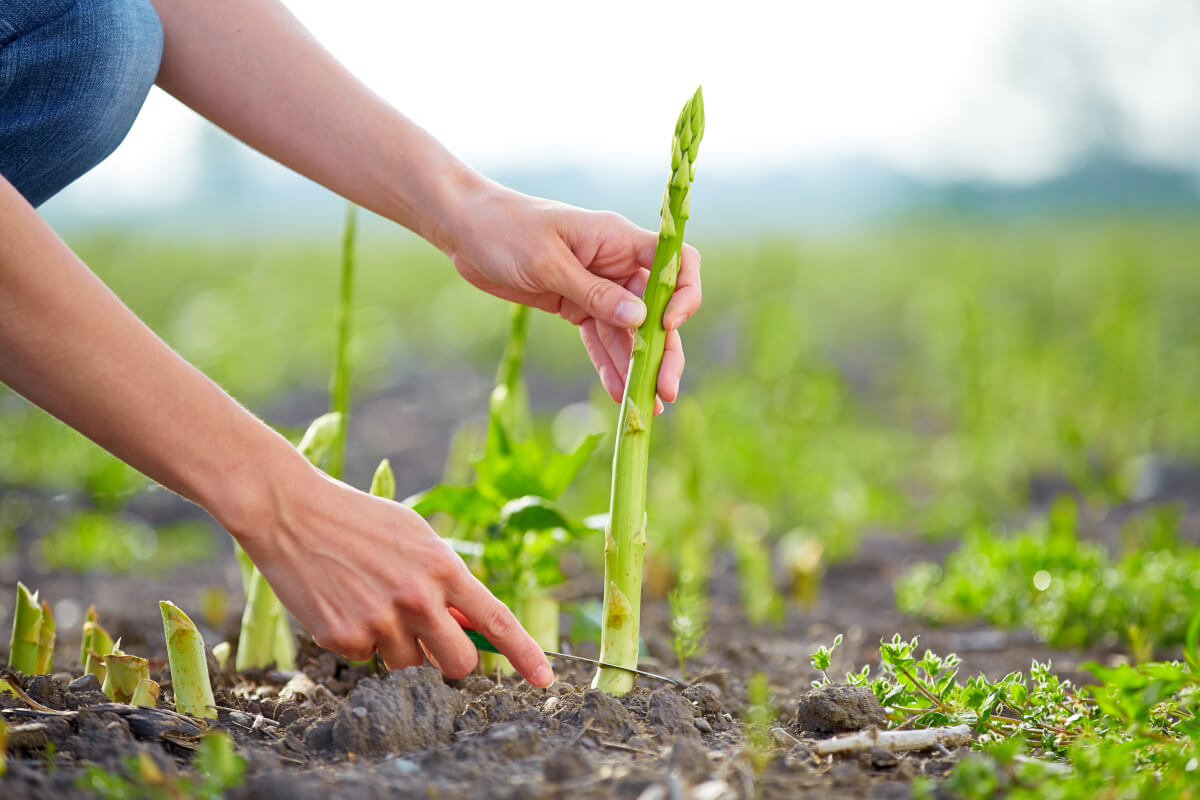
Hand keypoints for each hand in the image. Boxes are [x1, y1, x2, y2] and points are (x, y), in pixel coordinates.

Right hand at [235, 457, 554, 686]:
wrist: (292, 512)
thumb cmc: (360, 521)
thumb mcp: (415, 537)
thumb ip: (445, 580)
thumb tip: (469, 624)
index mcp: (442, 567)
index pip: (495, 620)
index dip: (523, 654)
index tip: (545, 678)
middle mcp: (416, 598)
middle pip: (457, 663)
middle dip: (452, 662)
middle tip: (435, 645)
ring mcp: (379, 621)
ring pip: (409, 665)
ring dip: (399, 646)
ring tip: (371, 602)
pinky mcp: (344, 638)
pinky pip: (368, 659)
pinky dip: (361, 641)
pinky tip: (343, 604)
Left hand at [444, 183, 701, 413]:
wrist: (465, 229)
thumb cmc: (506, 230)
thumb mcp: (548, 262)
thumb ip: (594, 293)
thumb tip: (640, 320)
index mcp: (618, 239)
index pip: (675, 261)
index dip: (682, 294)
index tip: (668, 326)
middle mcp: (615, 264)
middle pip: (656, 309)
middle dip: (664, 350)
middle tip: (665, 391)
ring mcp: (597, 287)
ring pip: (629, 331)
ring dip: (638, 367)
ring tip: (646, 407)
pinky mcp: (575, 305)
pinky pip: (600, 339)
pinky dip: (609, 364)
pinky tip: (618, 393)